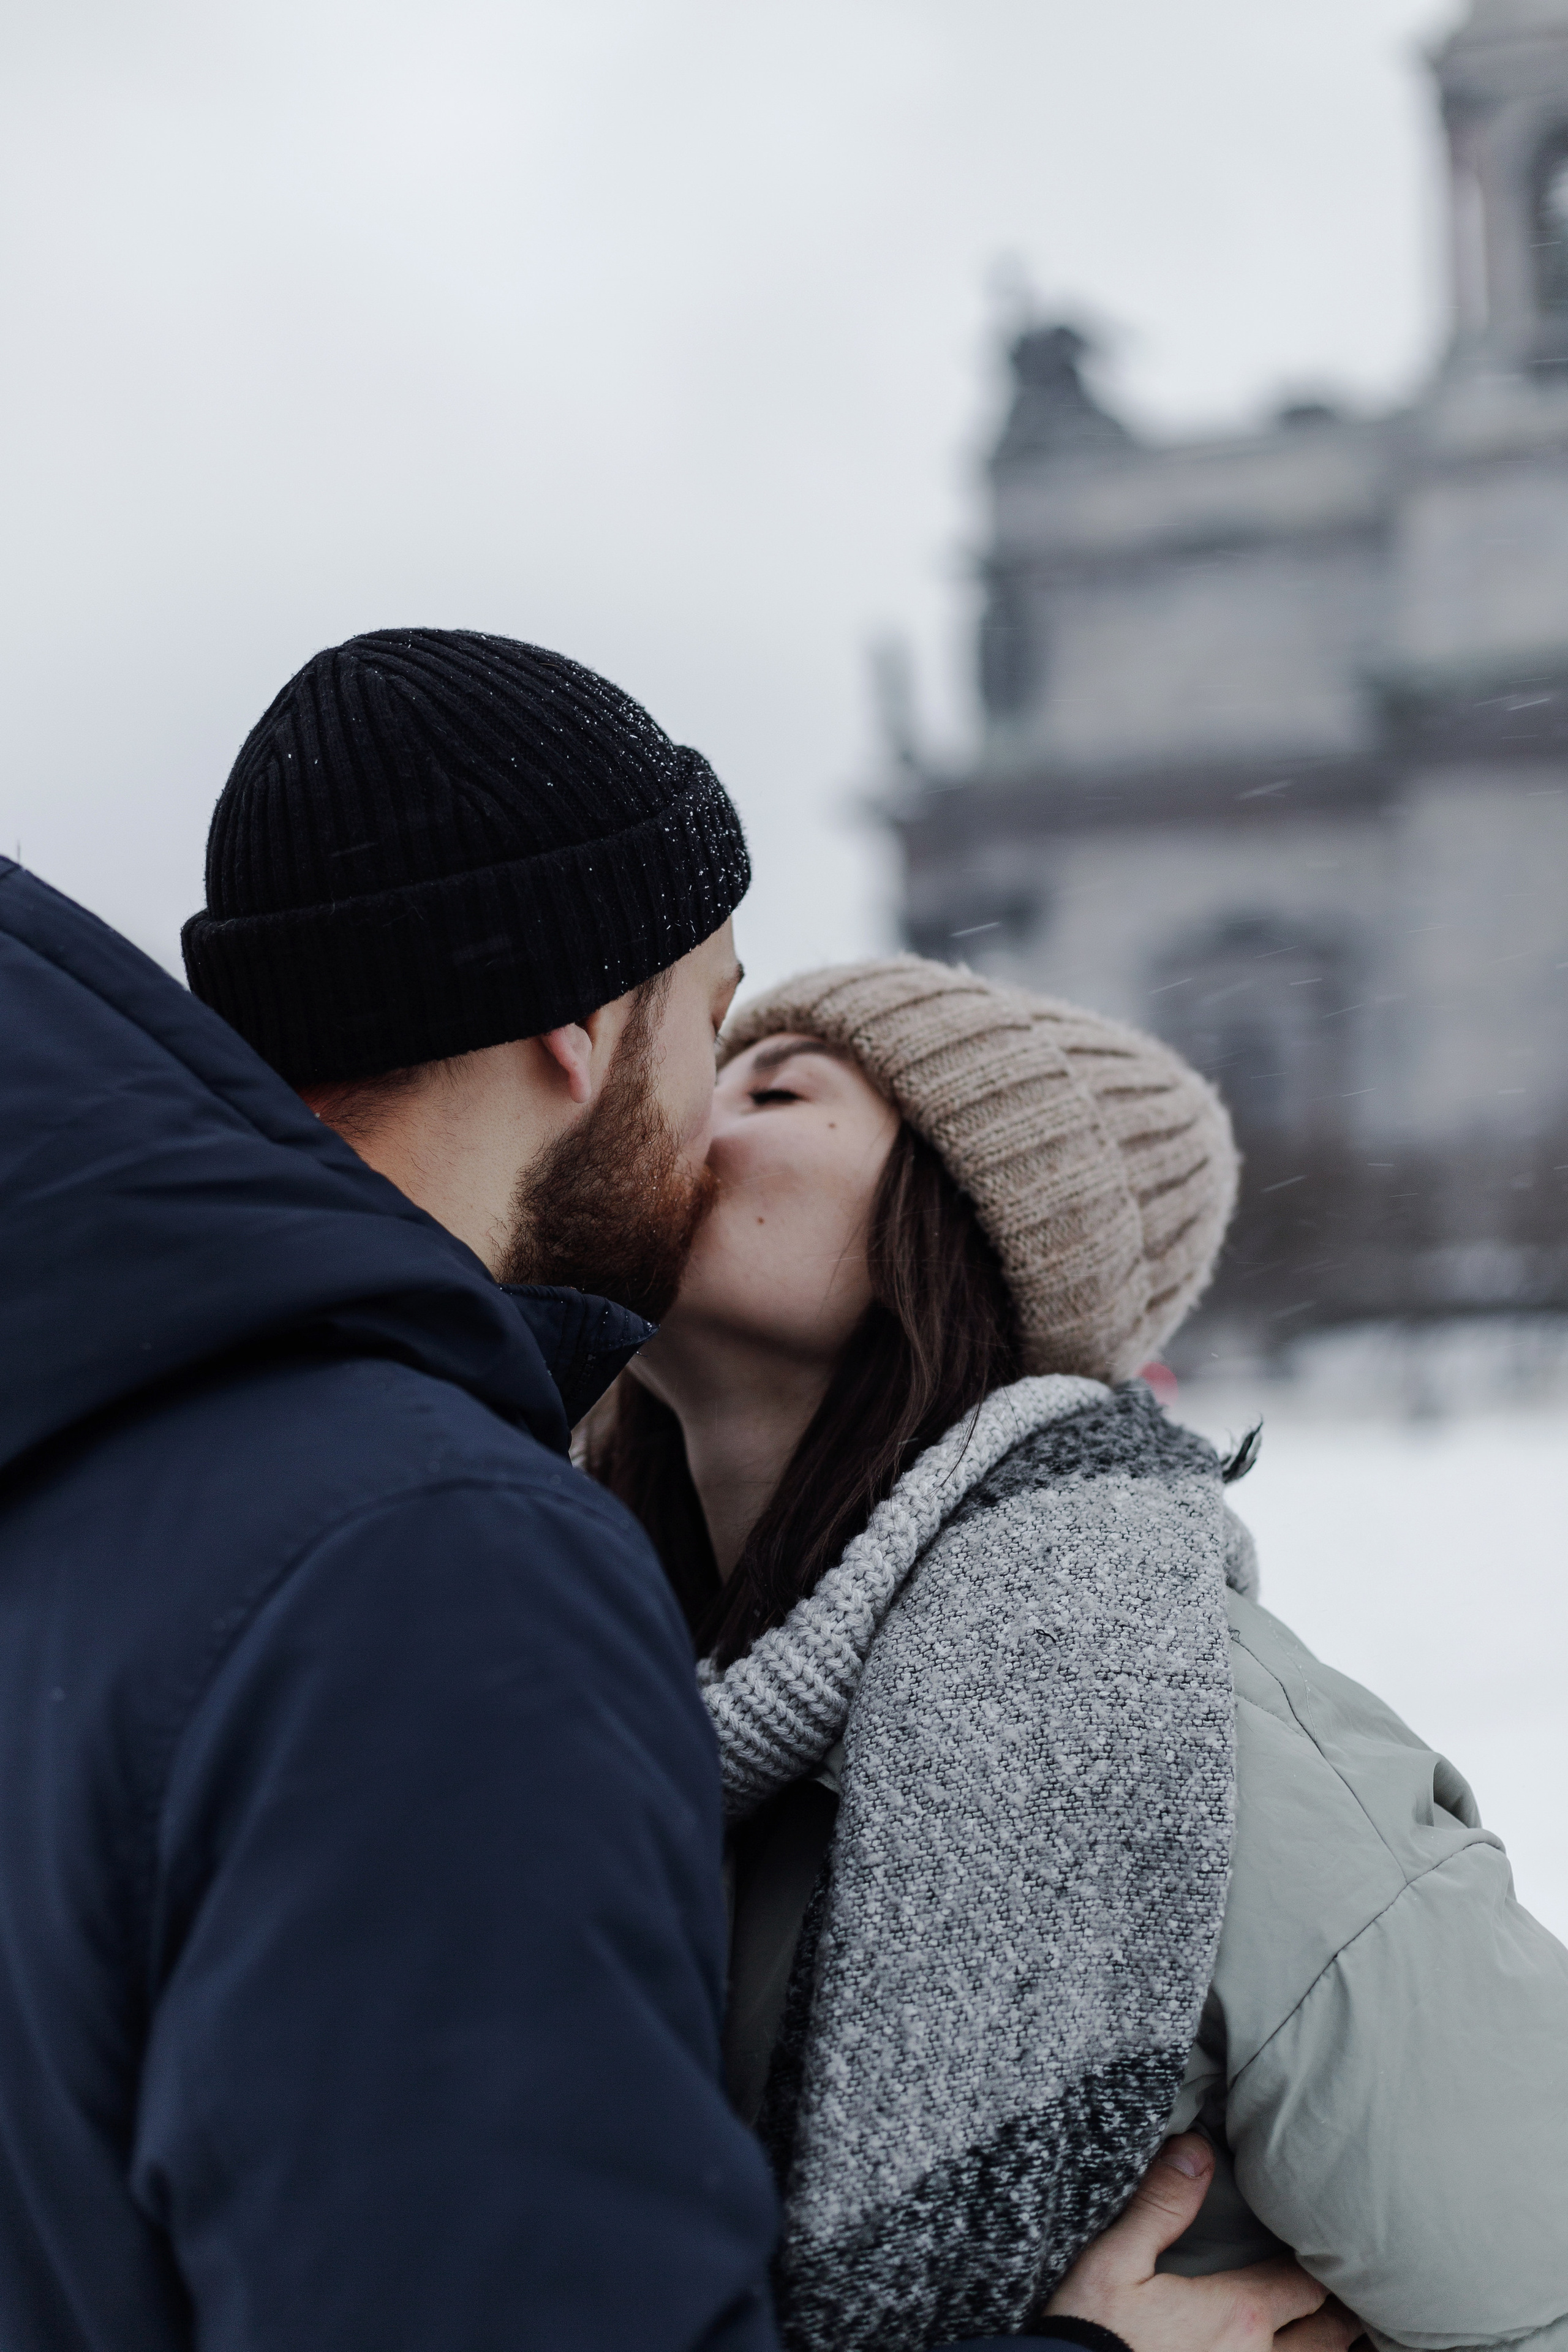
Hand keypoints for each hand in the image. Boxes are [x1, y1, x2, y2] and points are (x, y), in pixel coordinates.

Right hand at [1042, 2135, 1362, 2351]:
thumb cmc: (1087, 2335)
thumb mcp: (1112, 2261)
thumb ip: (1161, 2206)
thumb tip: (1197, 2150)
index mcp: (1238, 2316)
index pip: (1305, 2283)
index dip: (1323, 2263)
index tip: (1336, 2242)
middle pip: (1328, 2338)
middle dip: (1345, 2313)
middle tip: (1362, 2293)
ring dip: (1333, 2349)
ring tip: (1345, 2333)